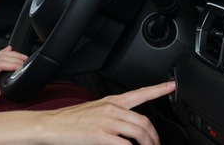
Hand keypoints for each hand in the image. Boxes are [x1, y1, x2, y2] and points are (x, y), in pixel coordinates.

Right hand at [40, 81, 175, 144]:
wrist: (51, 125)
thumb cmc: (70, 120)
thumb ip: (113, 115)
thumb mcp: (94, 111)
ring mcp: (106, 122)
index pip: (140, 93)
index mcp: (111, 102)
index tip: (172, 85)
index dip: (159, 89)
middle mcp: (111, 109)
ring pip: (139, 132)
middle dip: (155, 137)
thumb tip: (128, 125)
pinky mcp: (100, 135)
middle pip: (144, 121)